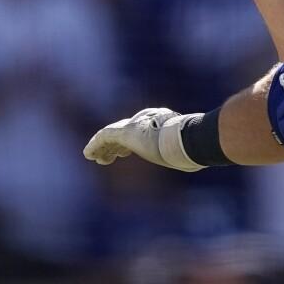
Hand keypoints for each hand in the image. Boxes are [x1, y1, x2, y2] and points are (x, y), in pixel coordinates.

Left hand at [84, 108, 202, 171]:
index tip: (122, 153)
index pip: (141, 131)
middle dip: (114, 145)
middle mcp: (145, 120)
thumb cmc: (192, 147)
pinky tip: (87, 154)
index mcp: (160, 122)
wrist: (186, 139)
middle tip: (107, 156)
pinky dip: (95, 145)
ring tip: (96, 158)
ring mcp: (135, 125)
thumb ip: (186, 154)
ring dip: (103, 148)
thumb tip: (195, 163)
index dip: (128, 143)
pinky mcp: (126, 132)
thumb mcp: (189, 151)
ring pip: (112, 136)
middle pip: (124, 133)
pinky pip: (104, 137)